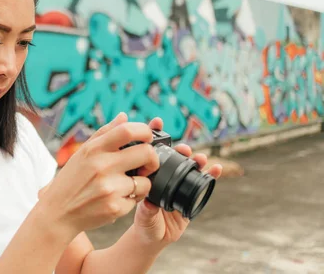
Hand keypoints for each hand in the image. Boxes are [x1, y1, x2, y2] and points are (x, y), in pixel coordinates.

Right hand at [35, 113, 159, 238]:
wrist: (58, 213)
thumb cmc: (71, 180)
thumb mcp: (82, 153)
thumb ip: (105, 133)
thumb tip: (124, 116)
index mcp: (94, 149)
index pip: (127, 130)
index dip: (144, 131)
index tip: (147, 138)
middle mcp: (102, 166)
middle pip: (146, 153)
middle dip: (152, 158)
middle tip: (147, 163)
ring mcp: (109, 188)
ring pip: (146, 180)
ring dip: (142, 183)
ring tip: (127, 185)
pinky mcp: (115, 208)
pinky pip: (138, 199)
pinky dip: (132, 198)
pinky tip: (118, 198)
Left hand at [131, 117, 222, 246]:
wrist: (153, 237)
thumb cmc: (143, 224)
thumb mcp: (142, 217)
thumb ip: (146, 211)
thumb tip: (149, 204)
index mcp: (150, 175)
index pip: (152, 151)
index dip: (155, 135)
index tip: (157, 122)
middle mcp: (165, 176)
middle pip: (175, 156)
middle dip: (181, 149)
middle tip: (184, 149)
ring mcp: (179, 184)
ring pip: (189, 167)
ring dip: (196, 159)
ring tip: (200, 158)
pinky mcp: (192, 195)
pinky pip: (203, 183)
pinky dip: (211, 175)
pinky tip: (216, 169)